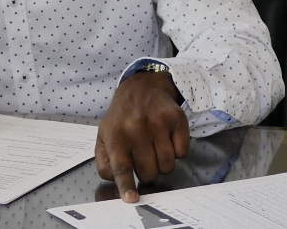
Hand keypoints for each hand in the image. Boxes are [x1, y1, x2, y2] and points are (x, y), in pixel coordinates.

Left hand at [95, 71, 189, 202]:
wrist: (142, 88)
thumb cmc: (122, 118)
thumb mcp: (104, 136)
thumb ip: (105, 162)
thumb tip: (115, 181)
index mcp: (115, 135)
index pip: (121, 167)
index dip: (126, 185)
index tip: (132, 199)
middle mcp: (136, 128)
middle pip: (149, 172)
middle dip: (148, 172)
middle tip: (144, 158)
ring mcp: (158, 123)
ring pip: (167, 165)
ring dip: (163, 163)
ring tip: (156, 148)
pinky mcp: (176, 119)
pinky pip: (182, 152)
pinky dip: (177, 151)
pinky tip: (167, 138)